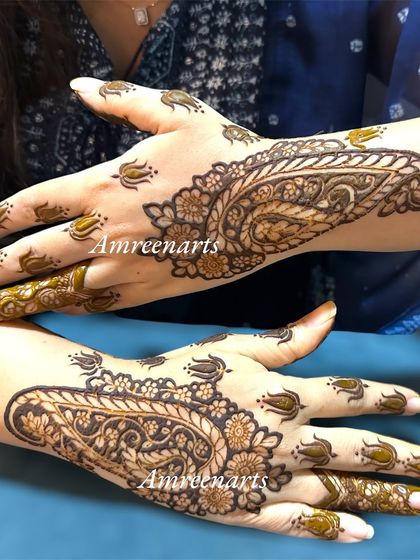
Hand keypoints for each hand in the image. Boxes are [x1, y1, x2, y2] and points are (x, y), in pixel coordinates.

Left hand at [0, 78, 419, 319]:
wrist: (270, 202)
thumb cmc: (225, 153)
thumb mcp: (175, 111)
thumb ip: (120, 99)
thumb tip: (77, 85)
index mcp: (104, 184)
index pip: (31, 204)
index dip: (0, 220)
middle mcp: (107, 230)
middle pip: (35, 256)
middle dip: (0, 269)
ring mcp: (129, 266)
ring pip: (62, 290)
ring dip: (26, 299)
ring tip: (0, 310)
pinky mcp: (153, 291)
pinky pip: (100, 305)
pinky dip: (71, 309)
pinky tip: (54, 313)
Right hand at [3, 302, 419, 540]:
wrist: (126, 417)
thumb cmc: (180, 374)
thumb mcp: (233, 347)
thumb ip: (288, 337)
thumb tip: (331, 311)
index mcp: (283, 394)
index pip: (351, 396)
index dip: (389, 399)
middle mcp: (285, 440)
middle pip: (358, 449)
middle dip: (405, 457)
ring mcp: (267, 479)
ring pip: (339, 489)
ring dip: (384, 496)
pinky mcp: (244, 509)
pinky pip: (297, 523)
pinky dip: (332, 529)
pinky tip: (363, 533)